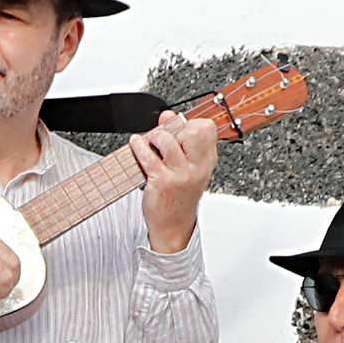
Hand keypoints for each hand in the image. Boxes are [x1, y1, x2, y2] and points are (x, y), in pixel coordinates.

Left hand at [127, 110, 220, 251]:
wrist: (174, 226)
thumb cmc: (180, 196)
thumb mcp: (187, 167)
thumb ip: (180, 140)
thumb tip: (168, 116)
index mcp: (207, 161)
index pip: (207, 128)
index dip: (190, 123)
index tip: (179, 128)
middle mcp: (197, 167)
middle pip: (194, 130)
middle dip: (176, 128)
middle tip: (167, 137)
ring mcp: (181, 174)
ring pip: (167, 140)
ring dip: (154, 137)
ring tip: (151, 143)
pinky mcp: (162, 182)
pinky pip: (147, 156)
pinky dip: (138, 146)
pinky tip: (136, 144)